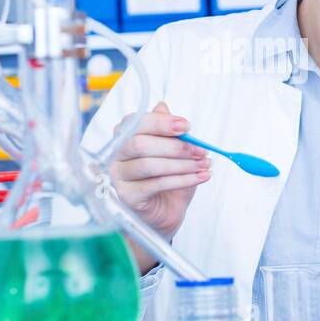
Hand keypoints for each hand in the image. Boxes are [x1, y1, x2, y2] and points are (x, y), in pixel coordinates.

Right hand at [108, 102, 209, 239]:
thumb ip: (167, 130)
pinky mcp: (126, 197)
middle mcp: (116, 155)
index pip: (135, 123)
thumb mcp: (174, 152)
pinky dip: (183, 180)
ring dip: (182, 164)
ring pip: (149, 165)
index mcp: (124, 137)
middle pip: (140, 144)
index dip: (161, 123)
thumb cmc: (167, 180)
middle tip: (200, 150)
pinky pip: (156, 185)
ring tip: (204, 165)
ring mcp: (118, 177)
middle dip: (175, 146)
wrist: (164, 213)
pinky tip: (200, 177)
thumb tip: (163, 106)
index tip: (187, 126)